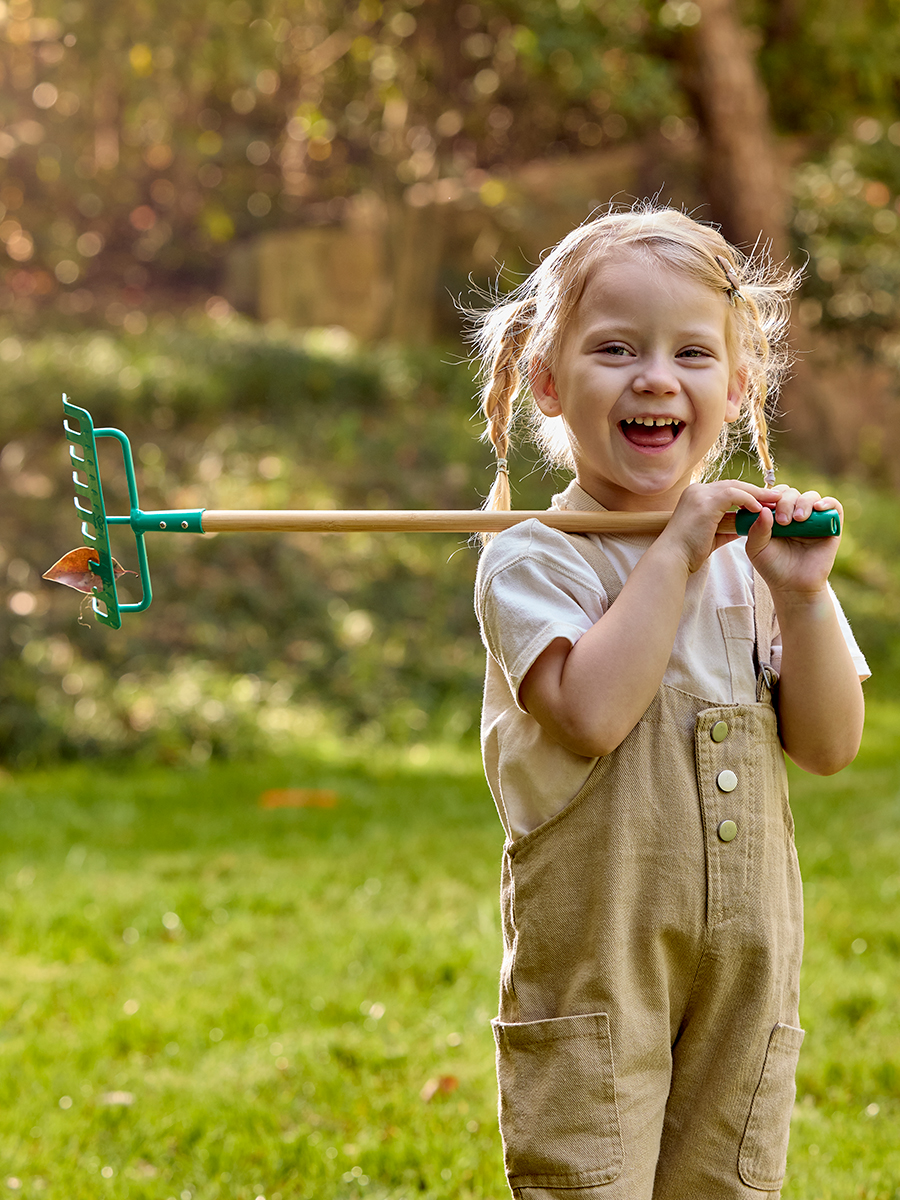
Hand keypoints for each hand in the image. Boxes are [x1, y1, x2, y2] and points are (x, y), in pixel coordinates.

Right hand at [660, 479, 776, 574]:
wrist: (672, 558)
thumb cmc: (688, 552)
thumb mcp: (711, 536)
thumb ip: (727, 527)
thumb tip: (744, 526)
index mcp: (696, 497)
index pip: (726, 490)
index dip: (747, 494)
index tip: (764, 502)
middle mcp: (696, 491)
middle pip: (732, 484)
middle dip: (756, 491)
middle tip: (776, 497)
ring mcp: (700, 495)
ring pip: (735, 487)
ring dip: (757, 493)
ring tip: (775, 501)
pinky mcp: (705, 503)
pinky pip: (733, 495)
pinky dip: (748, 500)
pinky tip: (759, 509)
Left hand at [744, 485, 842, 596]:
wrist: (793, 586)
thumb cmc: (773, 566)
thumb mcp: (756, 548)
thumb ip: (756, 530)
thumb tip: (763, 509)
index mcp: (775, 515)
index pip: (774, 494)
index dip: (769, 496)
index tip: (763, 507)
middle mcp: (794, 513)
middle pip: (791, 493)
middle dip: (785, 502)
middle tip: (782, 521)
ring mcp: (813, 518)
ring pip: (811, 496)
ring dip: (803, 503)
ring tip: (797, 520)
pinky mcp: (831, 525)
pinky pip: (834, 505)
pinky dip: (827, 502)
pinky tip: (818, 508)